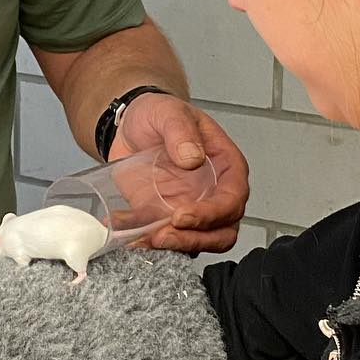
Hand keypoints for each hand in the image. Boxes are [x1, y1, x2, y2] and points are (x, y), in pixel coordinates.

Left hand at [112, 93, 249, 254]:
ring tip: (144, 239)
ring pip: (196, 242)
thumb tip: (192, 158)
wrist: (130, 125)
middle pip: (221, 231)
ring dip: (172, 247)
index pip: (232, 199)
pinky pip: (162, 239)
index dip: (212, 214)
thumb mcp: (168, 112)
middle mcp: (213, 193)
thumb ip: (180, 131)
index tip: (182, 215)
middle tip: (163, 235)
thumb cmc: (159, 115)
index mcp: (226, 166)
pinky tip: (127, 235)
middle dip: (194, 240)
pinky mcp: (165, 218)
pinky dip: (146, 243)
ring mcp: (191, 209)